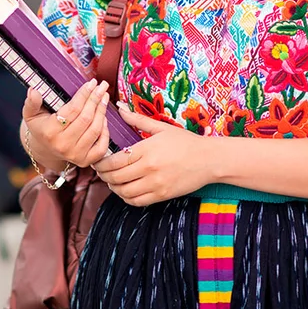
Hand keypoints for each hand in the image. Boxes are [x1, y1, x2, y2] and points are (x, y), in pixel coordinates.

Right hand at [23, 79, 110, 167]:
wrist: (45, 149)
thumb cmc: (40, 127)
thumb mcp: (31, 114)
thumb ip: (32, 102)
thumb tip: (33, 91)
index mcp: (50, 132)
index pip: (72, 110)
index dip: (84, 95)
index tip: (91, 83)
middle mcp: (63, 145)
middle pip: (86, 118)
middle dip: (96, 99)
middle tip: (102, 86)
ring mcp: (75, 155)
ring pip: (95, 130)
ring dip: (102, 111)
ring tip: (104, 97)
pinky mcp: (85, 161)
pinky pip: (101, 146)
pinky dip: (106, 131)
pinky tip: (104, 118)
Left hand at [93, 107, 210, 206]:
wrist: (209, 159)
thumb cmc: (186, 141)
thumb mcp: (162, 128)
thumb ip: (137, 119)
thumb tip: (119, 107)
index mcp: (146, 150)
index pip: (115, 161)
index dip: (101, 163)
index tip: (98, 160)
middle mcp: (149, 169)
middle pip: (116, 177)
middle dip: (104, 175)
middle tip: (101, 171)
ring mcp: (155, 184)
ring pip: (123, 192)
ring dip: (113, 187)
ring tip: (112, 180)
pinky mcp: (162, 196)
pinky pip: (136, 201)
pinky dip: (126, 197)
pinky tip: (125, 189)